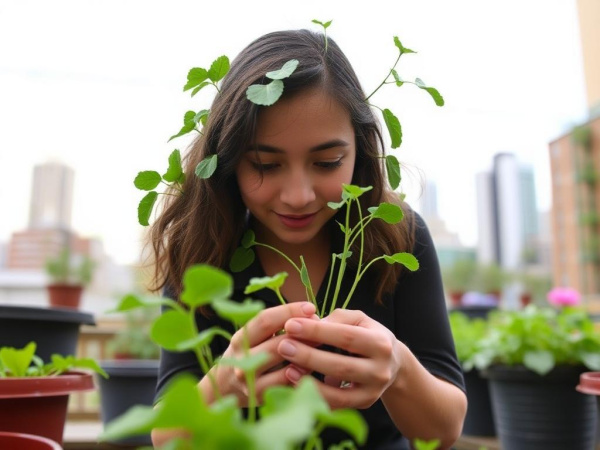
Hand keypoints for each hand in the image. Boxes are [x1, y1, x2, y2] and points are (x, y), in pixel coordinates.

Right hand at [204, 301, 316, 405]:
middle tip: (322, 327)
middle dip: (304, 334)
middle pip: (277, 343)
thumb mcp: (253, 337)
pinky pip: (288, 384)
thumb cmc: (248, 354)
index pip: (265, 320)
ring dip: (306, 355)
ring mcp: (250, 381)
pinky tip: (314, 366)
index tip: (310, 308)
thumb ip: (275, 325)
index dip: (289, 311)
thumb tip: (309, 314)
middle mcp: (241, 359)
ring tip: (321, 346)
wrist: (226, 389)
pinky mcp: (260, 397)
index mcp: (240, 338)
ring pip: (285, 367)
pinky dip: (303, 374)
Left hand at [278, 308, 401, 409]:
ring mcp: (373, 391)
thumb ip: (336, 319)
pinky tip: (296, 385)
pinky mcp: (363, 405)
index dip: (316, 331)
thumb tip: (310, 324)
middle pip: (341, 365)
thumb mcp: (358, 319)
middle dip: (309, 356)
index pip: (345, 336)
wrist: (392, 363)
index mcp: (380, 343)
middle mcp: (380, 370)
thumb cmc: (367, 334)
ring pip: (338, 392)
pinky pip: (336, 405)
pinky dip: (315, 396)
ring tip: (287, 368)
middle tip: (283, 345)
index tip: (291, 324)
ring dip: (310, 381)